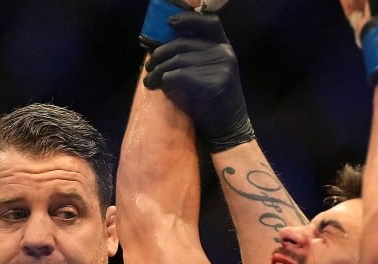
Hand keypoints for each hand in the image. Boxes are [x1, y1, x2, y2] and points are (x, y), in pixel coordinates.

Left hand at [143, 12, 254, 152]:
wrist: (229, 129)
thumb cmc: (213, 102)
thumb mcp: (211, 72)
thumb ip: (196, 55)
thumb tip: (165, 46)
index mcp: (225, 47)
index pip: (208, 22)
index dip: (187, 19)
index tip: (169, 24)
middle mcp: (224, 53)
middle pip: (184, 43)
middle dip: (161, 54)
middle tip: (148, 67)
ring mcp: (221, 67)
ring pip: (178, 60)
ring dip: (158, 71)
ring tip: (149, 80)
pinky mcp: (212, 83)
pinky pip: (178, 75)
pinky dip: (164, 80)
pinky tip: (158, 86)